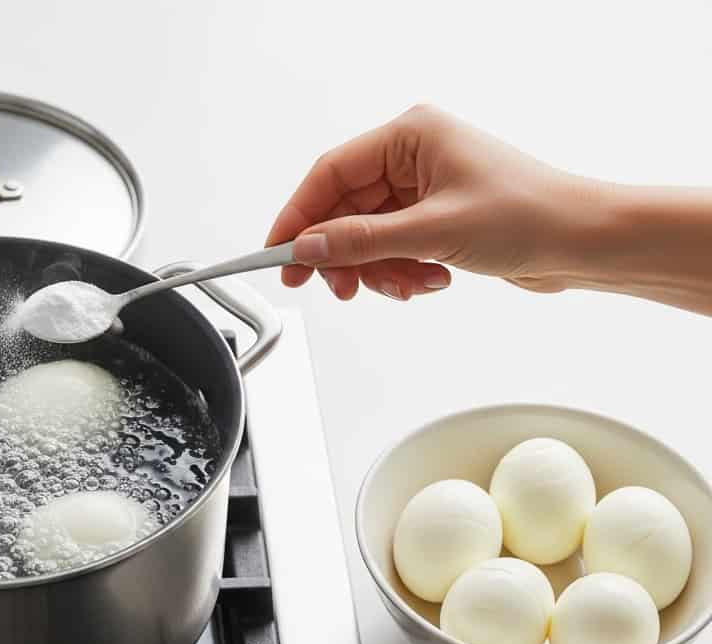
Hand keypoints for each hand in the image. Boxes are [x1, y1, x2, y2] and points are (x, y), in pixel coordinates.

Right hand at [266, 104, 582, 301]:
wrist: (581, 242)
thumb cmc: (528, 216)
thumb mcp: (432, 232)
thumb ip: (361, 242)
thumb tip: (307, 249)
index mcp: (411, 136)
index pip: (331, 174)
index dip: (298, 217)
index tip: (278, 255)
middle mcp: (413, 157)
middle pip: (345, 210)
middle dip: (344, 256)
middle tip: (338, 290)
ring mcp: (423, 190)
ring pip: (367, 237)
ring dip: (378, 270)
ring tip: (408, 285)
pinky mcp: (434, 219)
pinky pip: (392, 249)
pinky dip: (400, 272)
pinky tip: (428, 282)